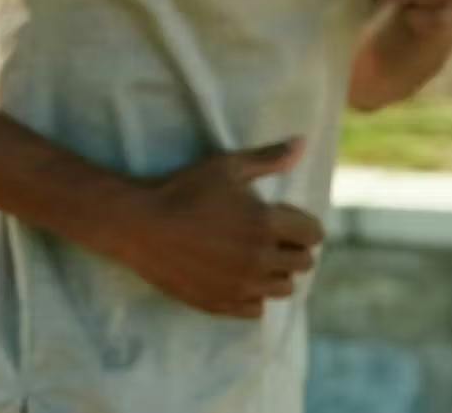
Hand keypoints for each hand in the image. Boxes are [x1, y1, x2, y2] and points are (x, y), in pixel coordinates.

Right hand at [110, 139, 324, 319]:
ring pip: (283, 288)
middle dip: (291, 248)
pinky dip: (252, 294)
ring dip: (274, 273)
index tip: (283, 219)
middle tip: (266, 237)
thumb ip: (269, 158)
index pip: (313, 235)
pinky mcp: (222, 303)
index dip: (302, 224)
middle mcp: (260, 259)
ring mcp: (242, 285)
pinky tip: (234, 276)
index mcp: (266, 224)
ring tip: (251, 257)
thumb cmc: (182, 189)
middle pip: (302, 263)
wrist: (138, 225)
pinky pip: (256, 309)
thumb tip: (303, 143)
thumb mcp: (225, 166)